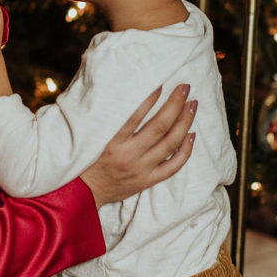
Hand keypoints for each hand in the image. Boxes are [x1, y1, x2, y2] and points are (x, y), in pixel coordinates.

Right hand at [80, 85, 196, 206]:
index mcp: (111, 142)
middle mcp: (128, 155)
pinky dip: (186, 150)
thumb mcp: (88, 135)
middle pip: (160, 126)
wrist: (83, 192)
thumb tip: (114, 88)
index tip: (161, 83)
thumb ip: (102, 115)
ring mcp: (141, 169)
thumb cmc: (84, 159)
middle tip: (185, 87)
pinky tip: (192, 135)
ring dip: (185, 122)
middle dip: (175, 104)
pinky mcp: (148, 180)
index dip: (150, 98)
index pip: (135, 116)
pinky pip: (173, 166)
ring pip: (170, 143)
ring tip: (192, 105)